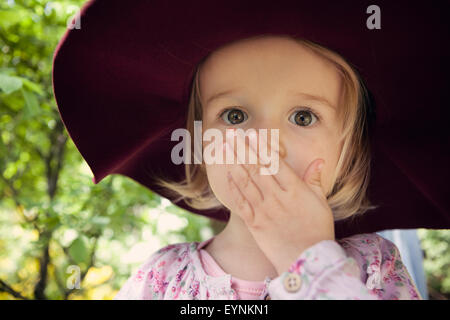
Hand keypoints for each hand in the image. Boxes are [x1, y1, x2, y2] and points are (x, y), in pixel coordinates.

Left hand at [223, 130, 334, 274]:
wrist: (306, 261)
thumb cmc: (317, 231)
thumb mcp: (321, 203)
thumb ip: (315, 181)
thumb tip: (318, 161)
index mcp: (295, 190)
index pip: (274, 163)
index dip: (261, 147)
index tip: (251, 133)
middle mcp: (276, 197)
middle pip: (256, 168)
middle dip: (242, 149)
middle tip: (230, 133)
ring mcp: (263, 210)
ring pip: (245, 181)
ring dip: (234, 162)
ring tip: (225, 148)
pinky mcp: (254, 223)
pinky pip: (241, 202)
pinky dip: (233, 187)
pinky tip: (227, 174)